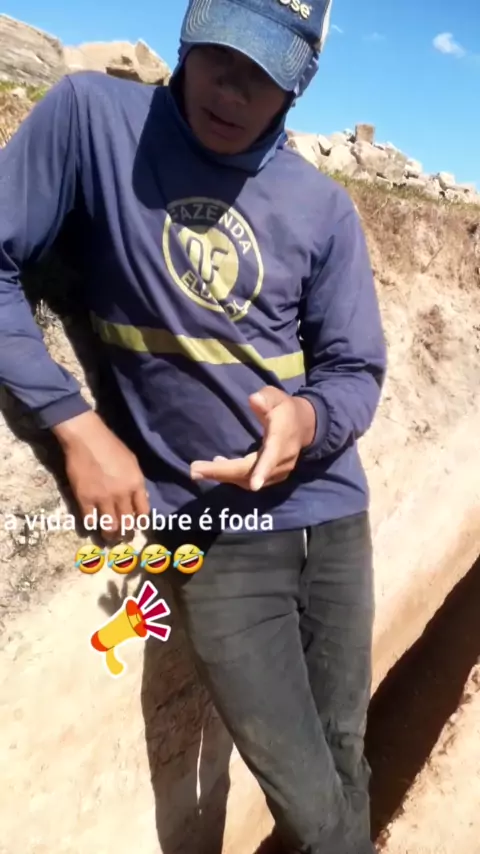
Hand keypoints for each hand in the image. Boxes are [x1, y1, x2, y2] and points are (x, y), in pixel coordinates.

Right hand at [52, 411, 149, 540]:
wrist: (87, 439)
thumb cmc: (111, 446)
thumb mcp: (132, 462)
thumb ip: (136, 481)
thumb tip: (140, 498)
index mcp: (136, 484)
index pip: (143, 512)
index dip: (140, 522)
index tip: (136, 525)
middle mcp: (122, 495)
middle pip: (127, 522)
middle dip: (125, 532)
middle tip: (122, 536)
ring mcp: (103, 499)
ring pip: (109, 526)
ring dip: (110, 534)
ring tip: (108, 536)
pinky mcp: (85, 499)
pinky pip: (89, 520)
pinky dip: (91, 524)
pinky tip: (91, 524)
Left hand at [190, 387, 315, 490]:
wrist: (304, 426)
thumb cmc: (285, 409)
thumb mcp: (278, 397)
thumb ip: (266, 398)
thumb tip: (253, 400)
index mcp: (282, 440)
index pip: (272, 456)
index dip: (262, 470)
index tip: (254, 485)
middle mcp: (281, 460)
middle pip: (250, 472)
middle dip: (222, 473)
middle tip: (194, 470)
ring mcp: (277, 472)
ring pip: (247, 480)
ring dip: (222, 476)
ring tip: (200, 469)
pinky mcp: (272, 477)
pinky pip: (248, 480)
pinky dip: (231, 476)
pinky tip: (217, 465)